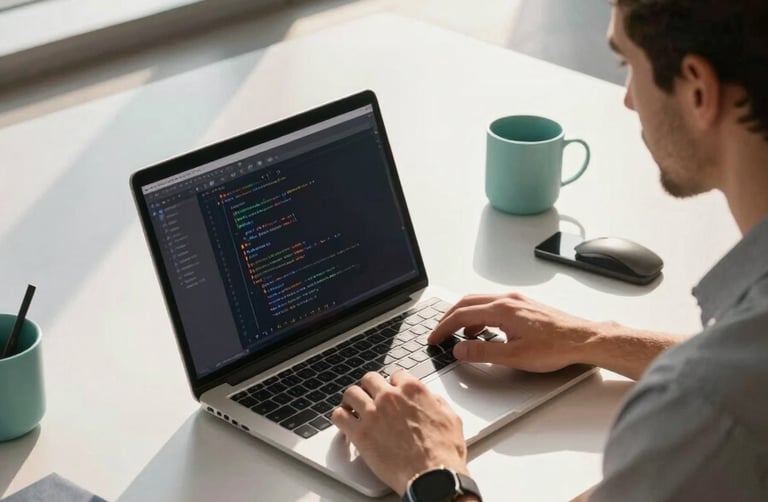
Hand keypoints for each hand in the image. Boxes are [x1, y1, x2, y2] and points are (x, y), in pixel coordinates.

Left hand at [331, 370, 468, 495]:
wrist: (432, 475)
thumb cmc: (443, 452)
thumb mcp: (450, 418)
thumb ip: (437, 402)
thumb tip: (431, 399)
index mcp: (413, 390)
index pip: (396, 375)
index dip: (394, 384)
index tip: (392, 392)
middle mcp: (390, 397)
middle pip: (370, 379)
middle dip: (371, 388)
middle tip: (372, 398)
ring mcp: (373, 413)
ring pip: (351, 393)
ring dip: (352, 400)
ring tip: (354, 408)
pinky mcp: (360, 433)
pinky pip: (339, 416)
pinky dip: (340, 417)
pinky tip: (345, 423)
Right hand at [428, 292, 594, 372]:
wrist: (584, 339)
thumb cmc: (556, 347)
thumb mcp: (515, 356)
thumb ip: (483, 352)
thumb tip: (460, 349)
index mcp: (502, 309)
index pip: (462, 315)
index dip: (444, 328)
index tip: (435, 339)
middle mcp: (508, 299)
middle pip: (467, 303)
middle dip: (449, 318)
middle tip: (439, 334)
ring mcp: (516, 300)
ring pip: (480, 302)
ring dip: (465, 317)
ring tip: (460, 336)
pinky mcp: (524, 305)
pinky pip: (493, 305)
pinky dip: (480, 316)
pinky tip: (484, 331)